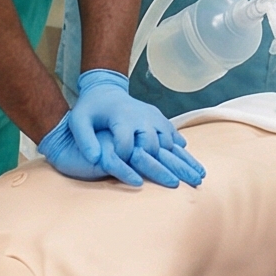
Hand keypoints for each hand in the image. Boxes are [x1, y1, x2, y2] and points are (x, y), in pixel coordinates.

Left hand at [46, 70, 206, 188]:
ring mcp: (154, 117)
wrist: (105, 90)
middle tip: (175, 186)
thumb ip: (84, 139)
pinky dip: (183, 150)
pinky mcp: (159, 119)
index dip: (125, 162)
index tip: (131, 179)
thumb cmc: (90, 110)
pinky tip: (193, 164)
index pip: (127, 144)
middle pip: (154, 144)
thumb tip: (94, 159)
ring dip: (182, 160)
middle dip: (164, 166)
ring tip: (196, 178)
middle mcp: (142, 117)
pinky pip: (174, 135)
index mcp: (122, 117)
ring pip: (169, 141)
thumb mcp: (79, 121)